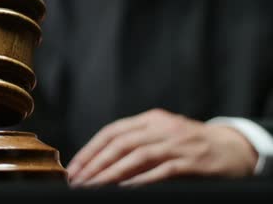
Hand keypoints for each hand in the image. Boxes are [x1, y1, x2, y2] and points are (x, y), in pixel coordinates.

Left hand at [67, 108, 257, 186]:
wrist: (232, 148)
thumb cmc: (190, 144)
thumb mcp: (162, 135)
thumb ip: (136, 143)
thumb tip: (100, 163)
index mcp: (151, 119)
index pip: (112, 131)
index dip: (90, 149)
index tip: (75, 167)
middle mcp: (162, 127)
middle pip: (121, 143)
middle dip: (96, 163)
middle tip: (79, 180)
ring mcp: (178, 143)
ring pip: (137, 156)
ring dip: (112, 173)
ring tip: (95, 187)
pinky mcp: (193, 161)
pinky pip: (162, 170)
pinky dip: (141, 180)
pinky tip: (124, 189)